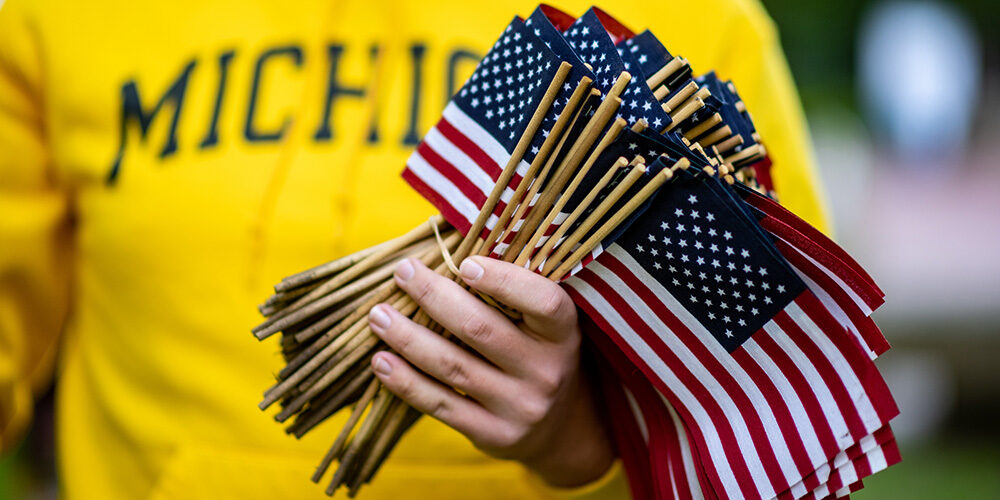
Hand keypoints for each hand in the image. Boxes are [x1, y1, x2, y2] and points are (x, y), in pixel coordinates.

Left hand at [367, 256, 614, 486]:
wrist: (561, 429)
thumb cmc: (536, 354)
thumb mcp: (542, 325)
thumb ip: (509, 292)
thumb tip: (448, 245)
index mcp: (563, 333)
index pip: (543, 302)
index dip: (505, 281)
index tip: (465, 262)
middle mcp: (546, 371)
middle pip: (481, 330)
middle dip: (434, 296)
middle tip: (402, 272)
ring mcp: (520, 407)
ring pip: (453, 367)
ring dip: (408, 338)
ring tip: (378, 315)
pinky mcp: (495, 435)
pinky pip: (441, 405)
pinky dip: (406, 382)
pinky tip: (381, 361)